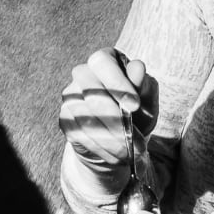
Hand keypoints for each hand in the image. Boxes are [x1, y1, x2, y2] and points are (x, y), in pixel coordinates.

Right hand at [58, 48, 157, 176]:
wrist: (123, 141)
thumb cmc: (139, 113)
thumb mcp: (148, 100)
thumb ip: (144, 84)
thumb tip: (137, 67)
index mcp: (107, 60)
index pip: (102, 61)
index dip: (116, 82)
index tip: (134, 105)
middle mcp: (84, 73)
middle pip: (89, 88)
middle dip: (113, 115)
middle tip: (131, 135)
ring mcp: (71, 96)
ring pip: (84, 114)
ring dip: (109, 135)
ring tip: (129, 150)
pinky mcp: (65, 118)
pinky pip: (78, 132)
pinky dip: (100, 145)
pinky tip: (116, 153)